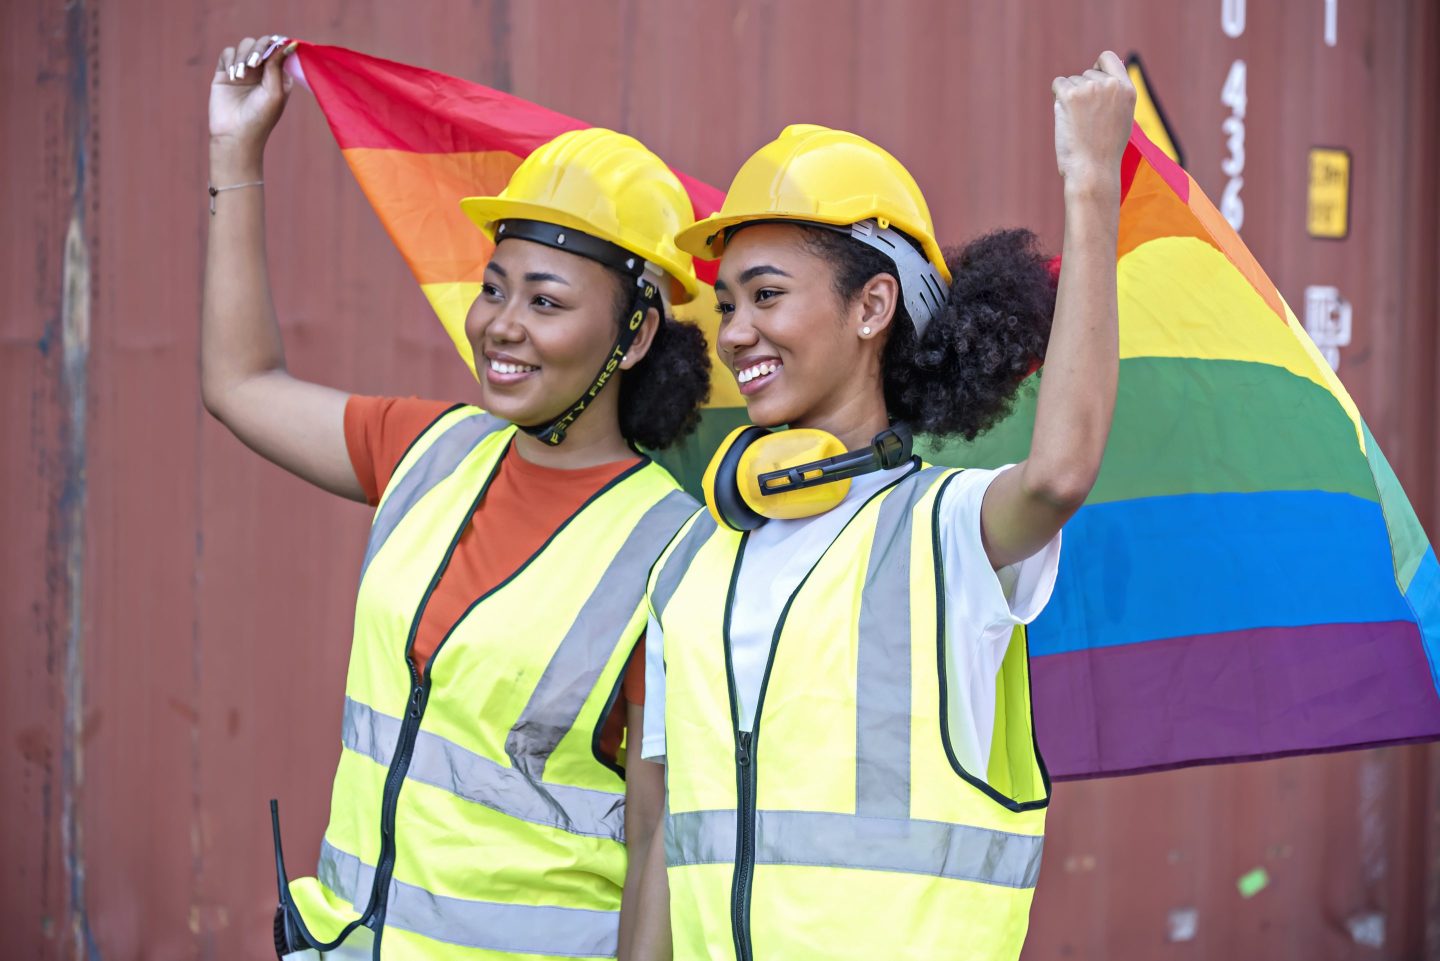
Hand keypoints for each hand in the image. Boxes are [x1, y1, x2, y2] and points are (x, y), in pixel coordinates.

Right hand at [210, 35, 292, 157]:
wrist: (235, 134)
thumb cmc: (261, 117)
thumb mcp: (275, 91)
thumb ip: (277, 65)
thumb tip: (289, 42)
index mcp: (279, 75)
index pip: (278, 49)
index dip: (275, 46)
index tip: (270, 55)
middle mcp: (262, 71)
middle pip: (261, 43)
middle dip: (257, 49)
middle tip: (254, 64)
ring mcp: (244, 70)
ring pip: (244, 45)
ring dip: (243, 56)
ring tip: (241, 76)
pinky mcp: (225, 72)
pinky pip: (227, 53)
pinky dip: (230, 60)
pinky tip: (233, 76)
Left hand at [1051, 51, 1135, 191]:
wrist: (1093, 170)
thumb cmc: (1105, 150)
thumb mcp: (1121, 118)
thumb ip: (1115, 96)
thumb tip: (1100, 76)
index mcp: (1127, 89)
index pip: (1108, 58)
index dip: (1097, 67)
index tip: (1091, 81)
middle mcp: (1110, 84)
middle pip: (1086, 73)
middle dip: (1082, 91)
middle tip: (1086, 120)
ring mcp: (1090, 88)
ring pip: (1071, 81)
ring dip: (1070, 98)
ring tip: (1079, 123)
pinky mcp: (1071, 95)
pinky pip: (1058, 84)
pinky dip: (1057, 96)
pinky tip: (1066, 115)